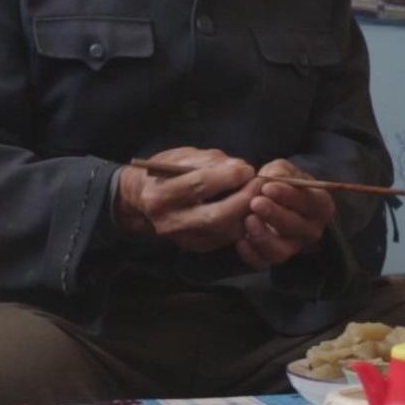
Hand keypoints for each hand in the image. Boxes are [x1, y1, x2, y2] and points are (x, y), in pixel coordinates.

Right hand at [115, 147, 257, 251]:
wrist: (143, 199)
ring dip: (248, 213)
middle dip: (245, 199)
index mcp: (161, 194)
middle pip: (217, 216)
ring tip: (258, 195)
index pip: (200, 185)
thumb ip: (211, 161)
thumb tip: (241, 168)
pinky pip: (227, 238)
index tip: (247, 169)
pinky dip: (243, 222)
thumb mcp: (183, 157)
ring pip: (226, 231)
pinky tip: (250, 208)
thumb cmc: (166, 172)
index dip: (229, 176)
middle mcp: (170, 221)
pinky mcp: (196, 246)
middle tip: (261, 184)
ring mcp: (183, 238)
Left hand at [237, 159, 335, 269]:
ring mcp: (293, 247)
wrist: (271, 201)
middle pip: (296, 227)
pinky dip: (251, 255)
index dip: (289, 196)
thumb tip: (274, 177)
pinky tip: (240, 241)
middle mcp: (311, 230)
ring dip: (263, 237)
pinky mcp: (273, 258)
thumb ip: (280, 171)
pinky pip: (263, 263)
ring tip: (248, 220)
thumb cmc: (281, 183)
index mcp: (320, 205)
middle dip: (275, 215)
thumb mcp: (283, 170)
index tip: (268, 187)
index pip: (310, 202)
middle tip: (255, 203)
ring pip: (281, 251)